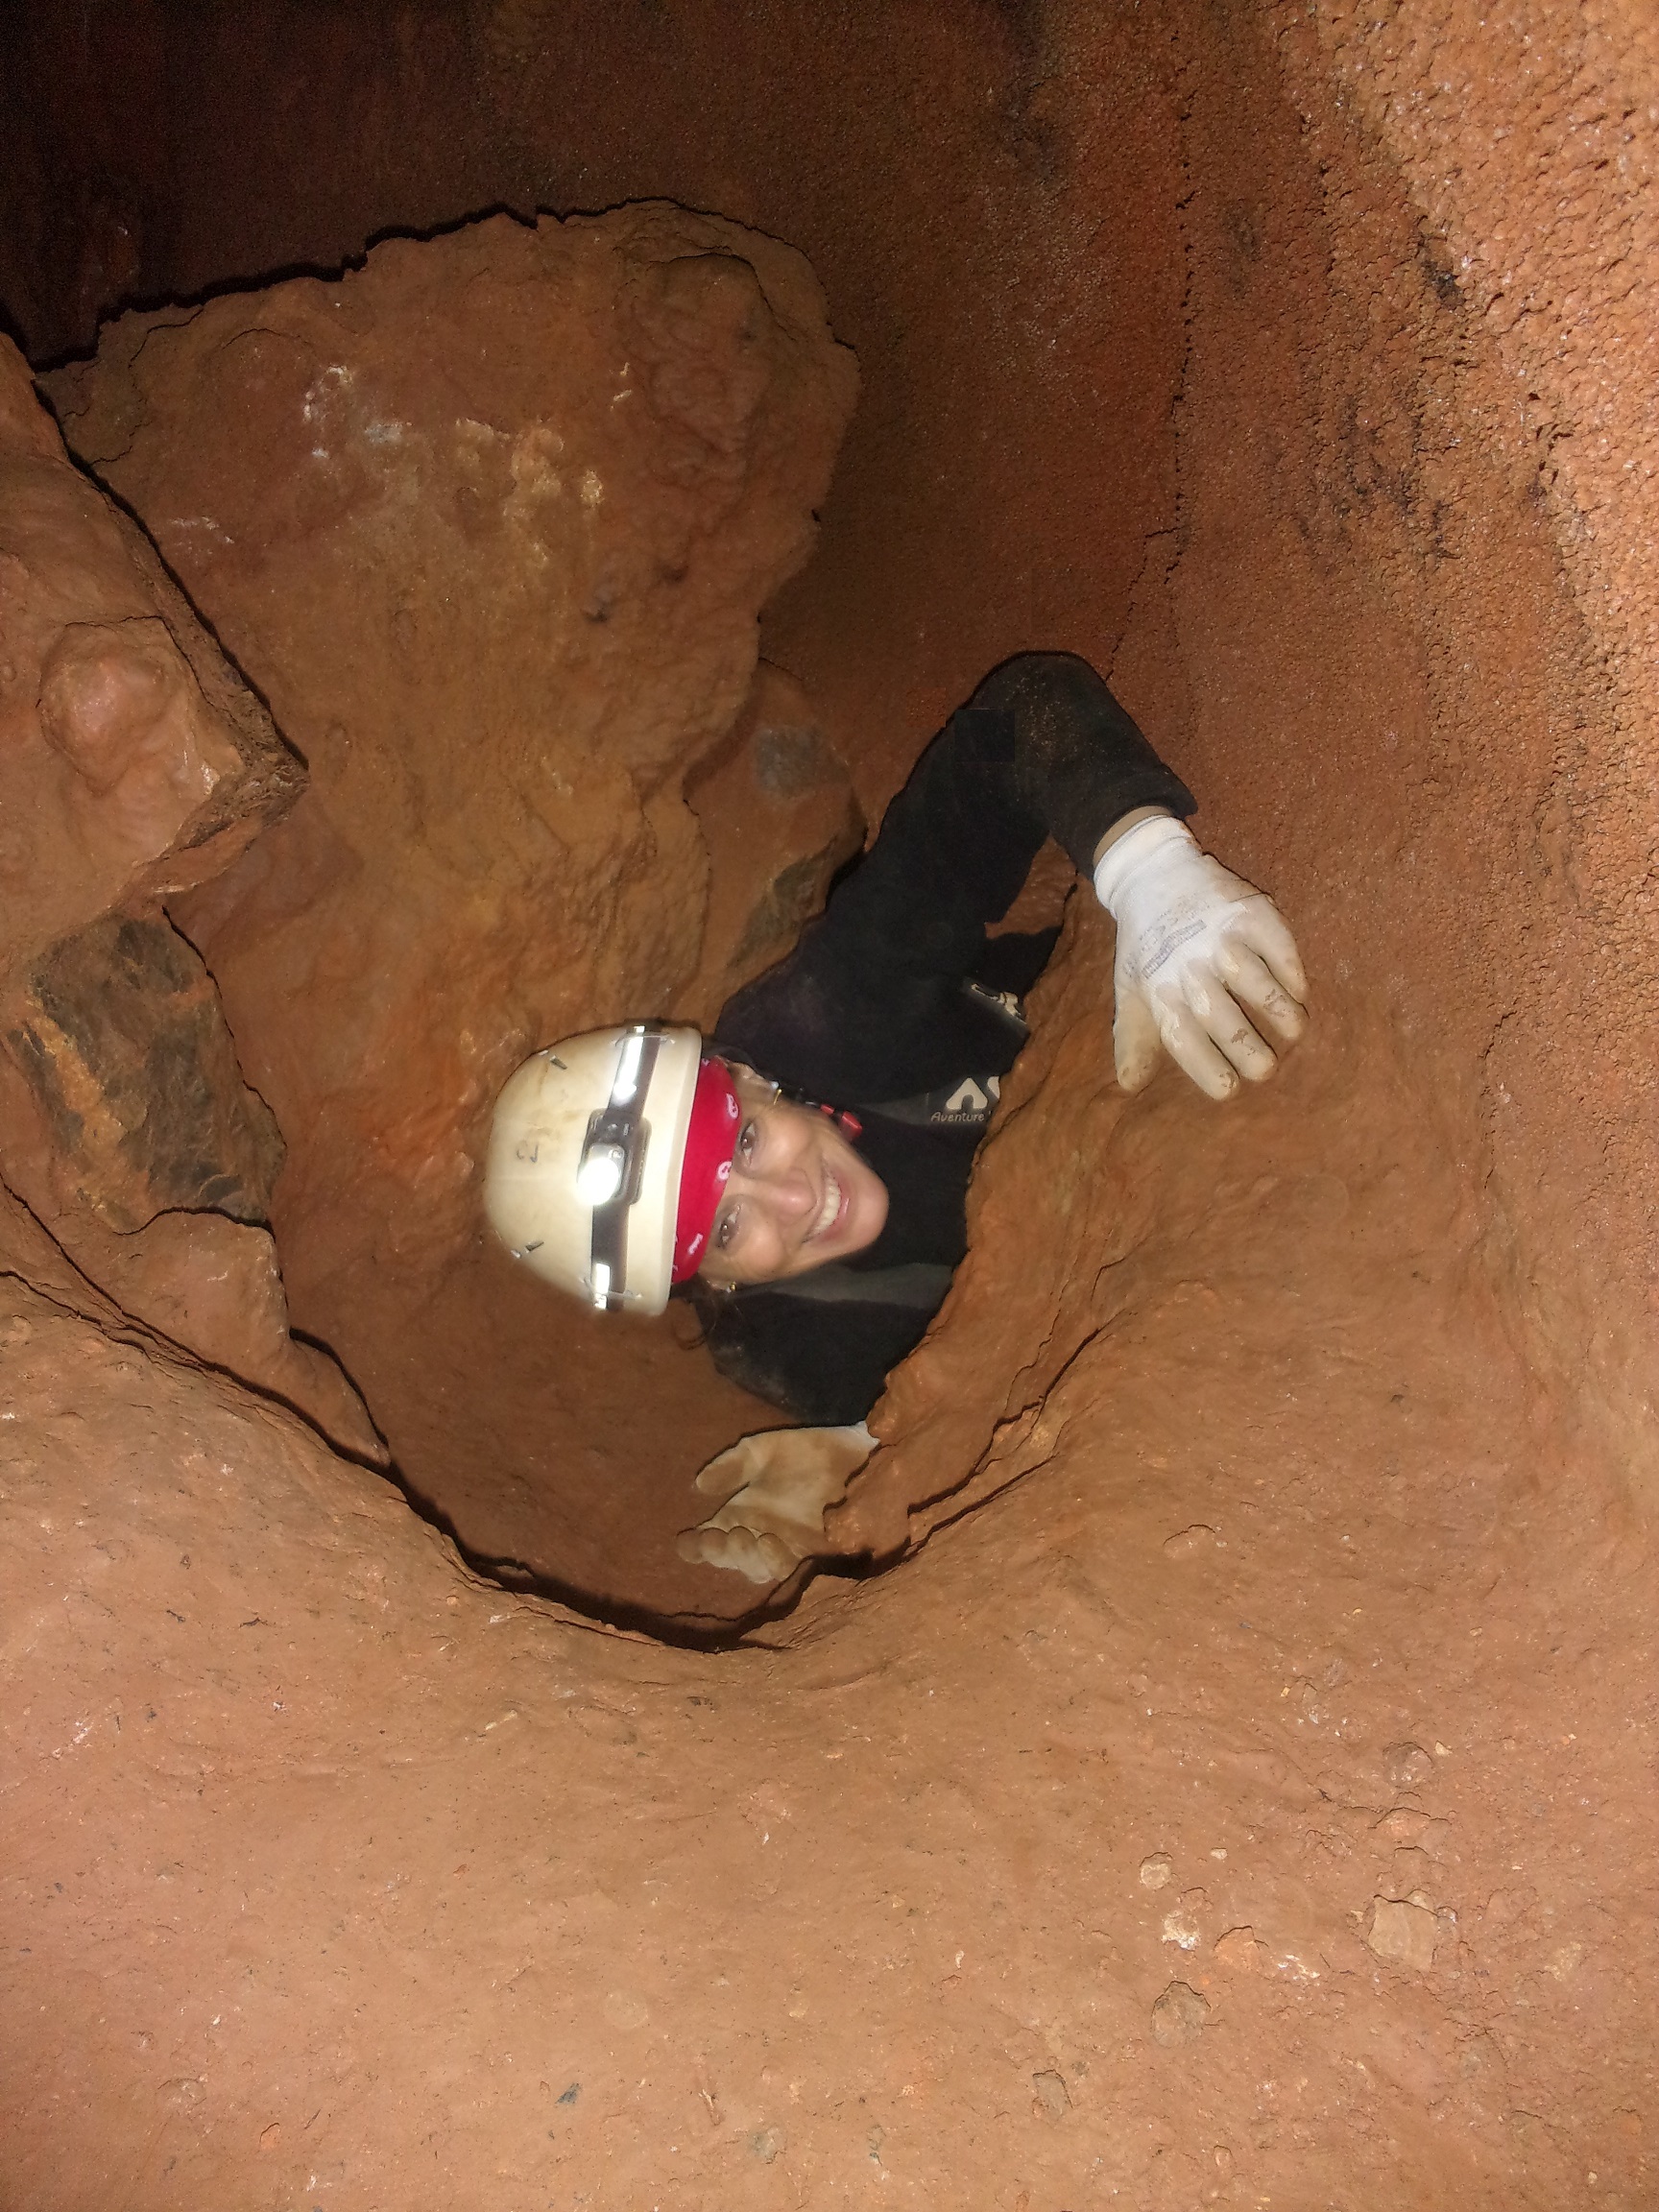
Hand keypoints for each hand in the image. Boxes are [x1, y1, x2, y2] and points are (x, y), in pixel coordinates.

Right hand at [676, 1423, 875, 1583]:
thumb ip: (732, 1465)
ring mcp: (788, 1547)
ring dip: (743, 1558)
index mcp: (744, 1513)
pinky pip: (788, 1568)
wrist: (859, 1454)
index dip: (696, 1548)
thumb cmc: (810, 1451)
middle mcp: (761, 1535)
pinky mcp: (813, 1554)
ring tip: (739, 1536)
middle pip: (731, 1560)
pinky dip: (773, 1559)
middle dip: (718, 1553)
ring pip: (756, 1570)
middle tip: (716, 1535)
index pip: (712, 1540)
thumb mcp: (762, 1450)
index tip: (685, 1542)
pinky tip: (767, 1540)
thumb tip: (698, 1485)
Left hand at [1092, 815, 1307, 1098]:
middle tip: (1266, 1070)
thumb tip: (1129, 1086)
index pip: (1182, 1037)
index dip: (1205, 1066)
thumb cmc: (1146, 944)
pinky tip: (1299, 992)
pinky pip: (1277, 945)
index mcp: (1159, 991)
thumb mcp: (1131, 989)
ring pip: (1256, 982)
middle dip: (1247, 1049)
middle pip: (1222, 1017)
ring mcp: (1221, 937)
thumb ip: (1134, 1038)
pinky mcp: (1248, 911)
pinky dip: (1291, 971)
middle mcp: (1189, 967)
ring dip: (1279, 1011)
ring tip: (1294, 1032)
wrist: (1154, 873)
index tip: (1228, 1089)